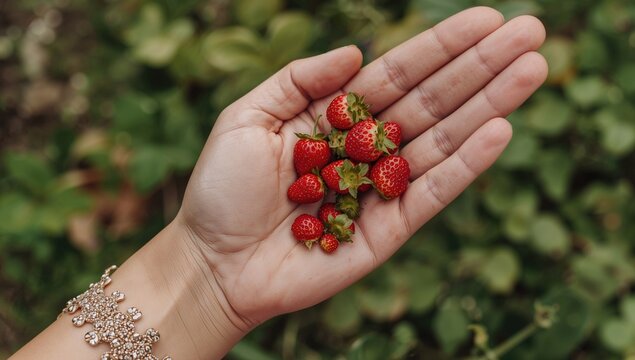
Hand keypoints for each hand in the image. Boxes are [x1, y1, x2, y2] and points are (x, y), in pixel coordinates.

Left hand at [177, 7, 546, 329]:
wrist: (214, 263)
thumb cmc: (222, 190)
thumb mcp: (248, 117)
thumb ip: (301, 80)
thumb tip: (358, 52)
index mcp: (334, 116)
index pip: (397, 74)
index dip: (441, 47)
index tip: (486, 19)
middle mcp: (365, 148)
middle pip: (431, 100)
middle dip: (481, 67)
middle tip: (531, 34)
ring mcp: (381, 189)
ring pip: (442, 141)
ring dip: (489, 106)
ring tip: (530, 71)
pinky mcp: (389, 229)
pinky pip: (433, 193)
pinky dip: (466, 165)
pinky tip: (499, 131)